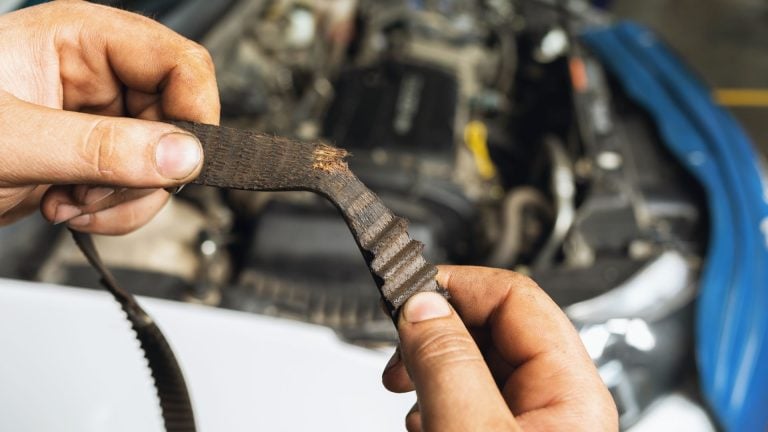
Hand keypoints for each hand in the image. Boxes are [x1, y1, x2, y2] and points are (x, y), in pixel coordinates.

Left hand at [0, 1, 218, 233]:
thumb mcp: (10, 141)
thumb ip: (99, 148)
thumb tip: (182, 154)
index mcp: (79, 39)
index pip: (178, 62)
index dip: (194, 110)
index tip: (185, 159)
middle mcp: (96, 75)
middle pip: (178, 120)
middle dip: (148, 170)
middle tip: (104, 190)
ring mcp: (97, 121)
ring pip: (164, 163)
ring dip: (128, 198)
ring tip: (73, 203)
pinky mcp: (93, 160)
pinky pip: (139, 188)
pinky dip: (115, 211)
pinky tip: (71, 208)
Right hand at [382, 266, 617, 430]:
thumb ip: (448, 366)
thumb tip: (423, 305)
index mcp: (571, 394)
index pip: (516, 296)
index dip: (457, 284)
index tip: (406, 291)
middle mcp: (558, 405)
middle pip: (493, 328)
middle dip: (437, 330)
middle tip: (398, 348)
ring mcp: (530, 426)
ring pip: (476, 365)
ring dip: (431, 367)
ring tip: (405, 388)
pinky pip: (469, 401)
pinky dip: (436, 401)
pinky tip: (422, 420)